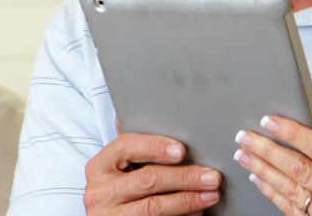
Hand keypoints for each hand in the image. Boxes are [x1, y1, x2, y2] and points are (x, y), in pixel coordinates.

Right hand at [83, 122, 221, 214]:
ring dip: (189, 200)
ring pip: (154, 207)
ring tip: (212, 194)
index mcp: (99, 166)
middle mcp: (99, 192)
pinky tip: (198, 211)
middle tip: (212, 176)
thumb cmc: (119, 191)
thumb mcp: (119, 168)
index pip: (126, 146)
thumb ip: (133, 146)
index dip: (155, 146)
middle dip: (185, 177)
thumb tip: (145, 105)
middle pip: (147, 179)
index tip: (182, 150)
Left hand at [234, 116, 311, 215]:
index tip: (271, 121)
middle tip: (246, 136)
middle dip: (268, 150)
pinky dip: (271, 192)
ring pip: (291, 191)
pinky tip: (258, 178)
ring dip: (263, 170)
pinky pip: (291, 210)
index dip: (294, 134)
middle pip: (301, 170)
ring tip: (244, 154)